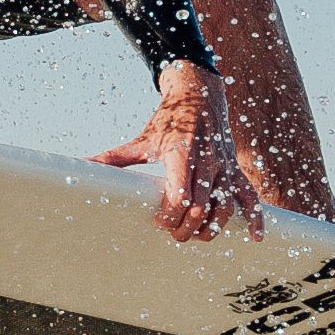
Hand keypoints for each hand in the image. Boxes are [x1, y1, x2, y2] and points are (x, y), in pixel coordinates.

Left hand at [97, 61, 261, 242]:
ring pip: (224, 209)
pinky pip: (251, 198)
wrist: (200, 96)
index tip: (157, 221)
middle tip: (173, 234)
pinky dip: (255, 219)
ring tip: (196, 236)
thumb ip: (113, 159)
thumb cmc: (168, 121)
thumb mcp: (141, 140)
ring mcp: (225, 168)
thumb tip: (79, 167)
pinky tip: (255, 238)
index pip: (179, 196)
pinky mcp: (236, 172)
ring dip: (210, 230)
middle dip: (185, 228)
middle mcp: (206, 162)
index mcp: (180, 155)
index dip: (168, 216)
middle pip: (200, 208)